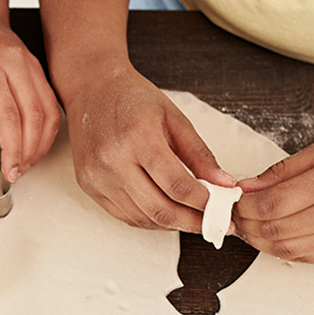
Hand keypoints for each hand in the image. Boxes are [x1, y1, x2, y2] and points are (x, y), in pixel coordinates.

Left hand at [0, 9, 60, 181]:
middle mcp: (13, 63)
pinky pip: (51, 102)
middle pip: (33, 116)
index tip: (9, 171)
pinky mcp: (37, 68)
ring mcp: (29, 64)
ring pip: (48, 110)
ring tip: (27, 163)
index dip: (12, 148)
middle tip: (17, 174)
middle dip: (28, 151)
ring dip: (41, 142)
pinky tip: (36, 144)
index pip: (8, 115)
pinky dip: (47, 128)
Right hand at [62, 66, 235, 232]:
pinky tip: (166, 213)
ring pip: (142, 219)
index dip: (204, 203)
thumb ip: (199, 154)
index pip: (177, 185)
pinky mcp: (88, 187)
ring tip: (192, 218)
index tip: (222, 209)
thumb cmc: (133, 98)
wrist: (92, 89)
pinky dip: (150, 220)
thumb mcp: (174, 117)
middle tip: (213, 224)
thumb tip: (224, 184)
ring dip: (172, 224)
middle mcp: (113, 160)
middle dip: (192, 222)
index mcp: (138, 137)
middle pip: (160, 209)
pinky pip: (124, 216)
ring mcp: (97, 177)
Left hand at [233, 134, 313, 262]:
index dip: (243, 206)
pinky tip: (273, 236)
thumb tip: (247, 186)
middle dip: (245, 224)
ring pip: (285, 249)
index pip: (271, 203)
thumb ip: (286, 169)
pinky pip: (304, 258)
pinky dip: (281, 249)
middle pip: (274, 229)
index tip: (233, 199)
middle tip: (233, 215)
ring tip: (248, 226)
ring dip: (259, 240)